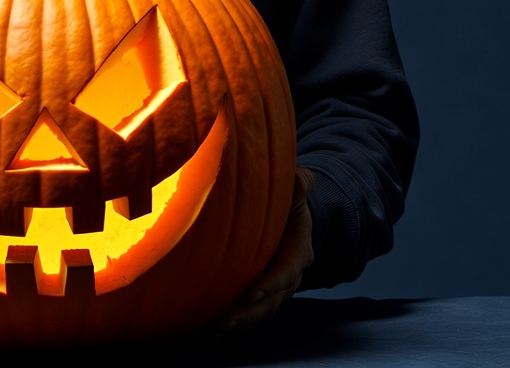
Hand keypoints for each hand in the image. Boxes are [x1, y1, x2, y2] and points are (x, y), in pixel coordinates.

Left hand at [218, 166, 315, 334]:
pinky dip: (231, 322)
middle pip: (271, 301)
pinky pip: (248, 311)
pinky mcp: (259, 291)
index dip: (272, 284)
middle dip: (249, 313)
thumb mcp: (297, 190)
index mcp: (298, 251)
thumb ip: (300, 184)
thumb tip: (299, 178)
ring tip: (214, 331)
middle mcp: (288, 275)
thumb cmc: (290, 201)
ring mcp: (274, 287)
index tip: (251, 294)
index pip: (287, 272)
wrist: (291, 218)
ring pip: (259, 311)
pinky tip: (209, 331)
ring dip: (238, 323)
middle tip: (226, 321)